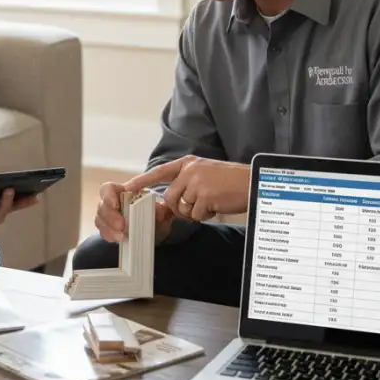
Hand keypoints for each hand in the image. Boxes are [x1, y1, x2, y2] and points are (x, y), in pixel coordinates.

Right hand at [94, 180, 174, 244]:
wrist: (157, 228)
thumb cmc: (156, 214)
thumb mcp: (161, 210)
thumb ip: (160, 209)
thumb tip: (157, 210)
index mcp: (123, 192)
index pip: (108, 188)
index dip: (108, 195)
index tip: (115, 205)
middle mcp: (112, 202)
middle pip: (102, 206)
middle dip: (110, 216)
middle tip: (122, 226)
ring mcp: (108, 217)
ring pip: (100, 219)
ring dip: (109, 228)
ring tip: (122, 236)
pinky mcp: (109, 229)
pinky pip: (103, 232)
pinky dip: (109, 236)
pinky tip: (118, 239)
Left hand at [122, 156, 249, 222]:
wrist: (252, 182)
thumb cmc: (230, 181)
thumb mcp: (205, 173)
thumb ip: (187, 183)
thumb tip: (172, 201)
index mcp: (188, 164)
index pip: (160, 172)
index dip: (142, 181)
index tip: (127, 187)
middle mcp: (190, 171)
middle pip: (170, 197)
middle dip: (180, 208)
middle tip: (198, 206)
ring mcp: (197, 182)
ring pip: (182, 208)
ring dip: (195, 212)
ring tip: (211, 203)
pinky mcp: (205, 195)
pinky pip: (196, 214)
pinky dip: (206, 215)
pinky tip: (217, 206)